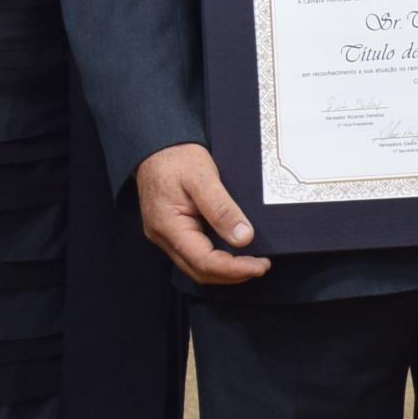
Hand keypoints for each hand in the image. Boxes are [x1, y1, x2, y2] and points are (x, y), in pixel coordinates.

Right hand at [134, 143, 270, 284]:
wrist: (156, 143)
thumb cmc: (176, 156)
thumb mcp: (203, 177)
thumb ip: (222, 209)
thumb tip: (244, 238)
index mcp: (168, 225)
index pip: (204, 261)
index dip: (234, 270)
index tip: (260, 266)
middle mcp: (163, 236)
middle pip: (199, 270)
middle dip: (232, 274)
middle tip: (261, 266)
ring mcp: (165, 235)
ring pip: (195, 266)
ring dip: (224, 270)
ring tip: (251, 262)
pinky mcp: (170, 230)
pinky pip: (192, 253)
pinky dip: (215, 258)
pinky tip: (231, 251)